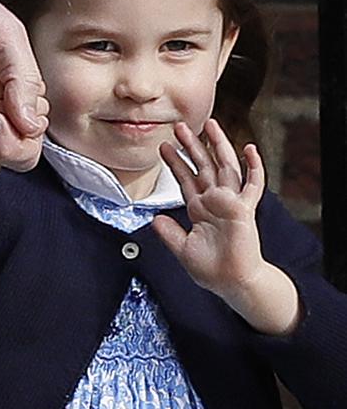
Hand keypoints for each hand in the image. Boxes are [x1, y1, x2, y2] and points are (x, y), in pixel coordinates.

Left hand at [152, 119, 265, 297]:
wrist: (231, 282)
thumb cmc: (211, 269)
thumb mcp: (182, 249)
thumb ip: (169, 233)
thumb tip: (154, 219)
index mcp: (199, 209)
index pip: (186, 179)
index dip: (176, 162)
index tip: (164, 147)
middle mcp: (215, 201)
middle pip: (203, 166)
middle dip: (192, 146)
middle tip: (180, 127)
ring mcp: (231, 203)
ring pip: (225, 167)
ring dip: (218, 146)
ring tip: (210, 126)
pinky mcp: (245, 209)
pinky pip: (253, 185)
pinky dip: (253, 167)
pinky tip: (249, 149)